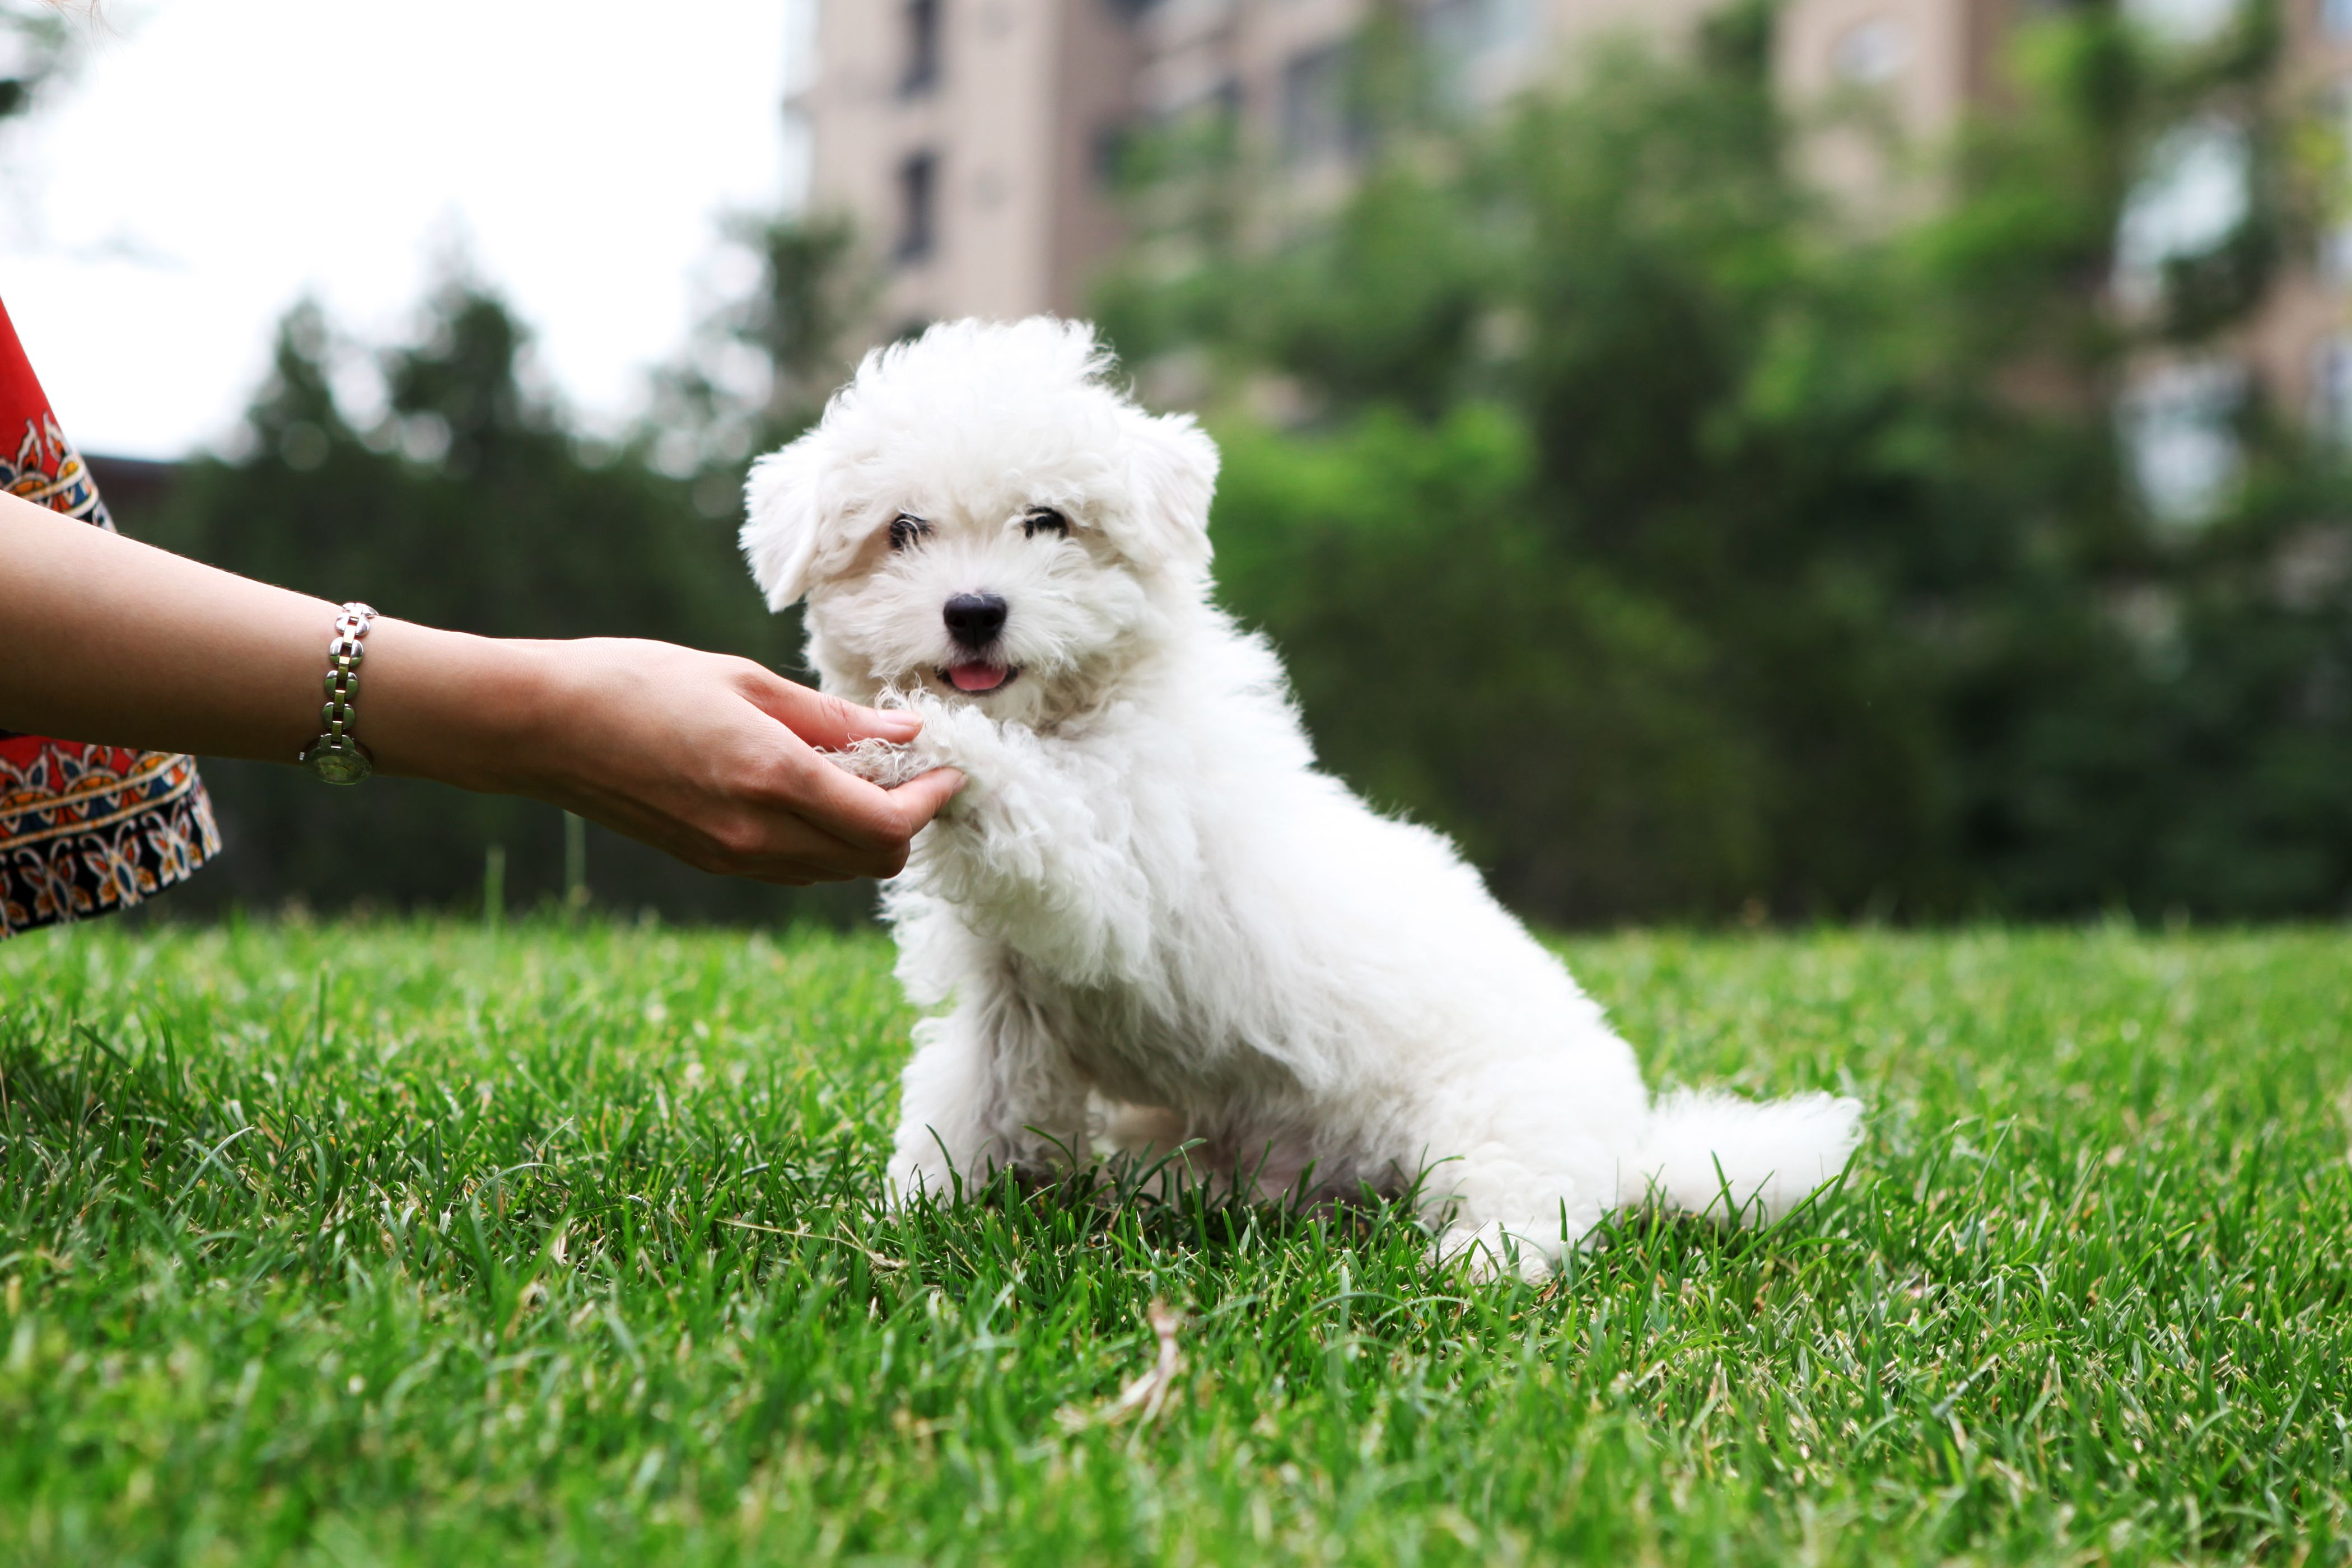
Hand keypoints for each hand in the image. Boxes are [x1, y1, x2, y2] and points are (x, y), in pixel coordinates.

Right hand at [390, 637, 963, 885]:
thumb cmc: (638, 681)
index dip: (931, 801)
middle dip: (907, 821)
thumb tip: (903, 729)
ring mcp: (734, 857)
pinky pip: (796, 867)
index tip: (945, 768)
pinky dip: (825, 840)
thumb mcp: (745, 680)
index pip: (888, 824)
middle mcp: (759, 834)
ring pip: (837, 869)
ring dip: (867, 833)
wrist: (544, 727)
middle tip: (909, 770)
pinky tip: (814, 791)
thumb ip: (832, 718)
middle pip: (873, 860)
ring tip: (862, 775)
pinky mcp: (712, 862)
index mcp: (774, 780)